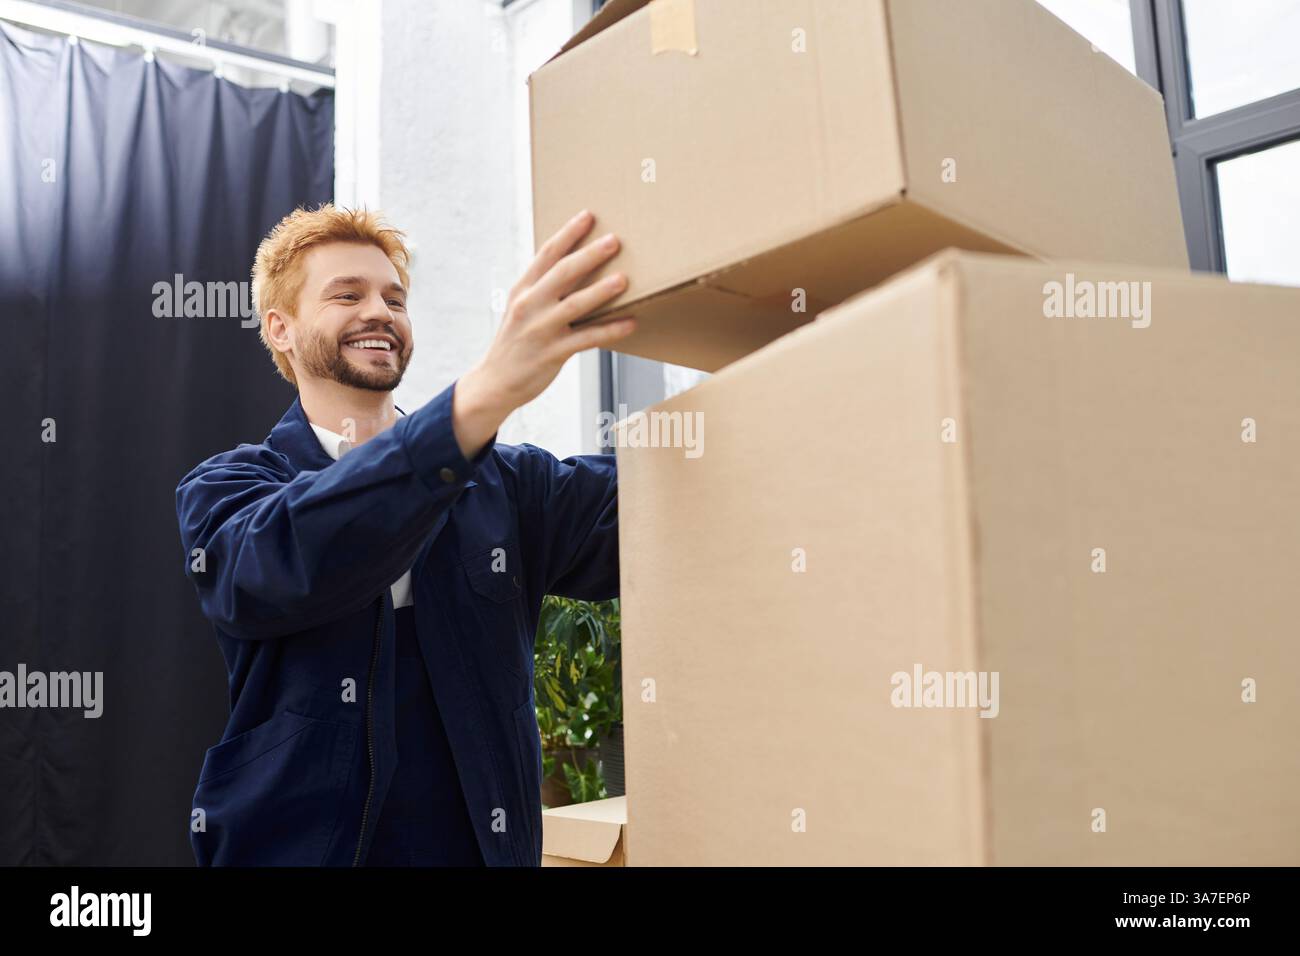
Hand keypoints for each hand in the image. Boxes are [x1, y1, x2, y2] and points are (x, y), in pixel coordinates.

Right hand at [451, 209, 635, 458]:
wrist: (495, 381)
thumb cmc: (516, 342)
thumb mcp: (521, 308)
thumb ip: (542, 288)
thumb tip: (576, 268)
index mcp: (523, 289)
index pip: (547, 254)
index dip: (568, 233)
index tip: (588, 216)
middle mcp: (530, 305)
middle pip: (563, 273)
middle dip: (590, 255)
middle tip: (615, 240)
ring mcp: (541, 329)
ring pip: (575, 305)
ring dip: (601, 291)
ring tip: (624, 279)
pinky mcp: (552, 353)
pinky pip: (587, 339)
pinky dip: (610, 331)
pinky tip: (630, 323)